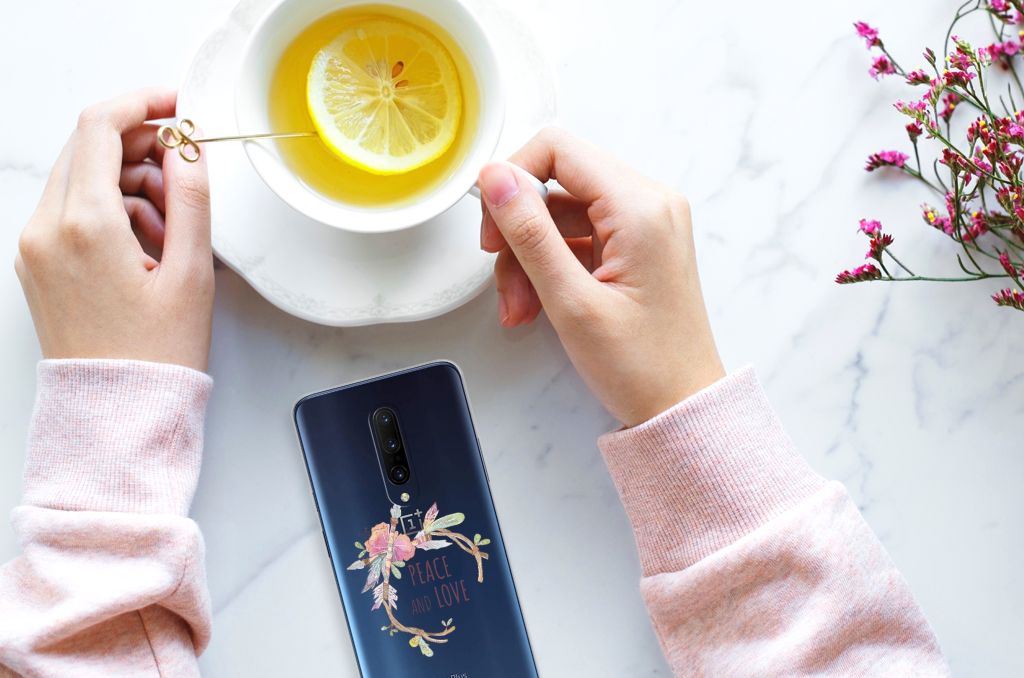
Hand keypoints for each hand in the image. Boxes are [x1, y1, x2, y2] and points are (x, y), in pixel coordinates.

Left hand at [15, 88, 213, 371]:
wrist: (117, 412)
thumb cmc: (156, 354)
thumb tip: (188, 147)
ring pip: (81, 178)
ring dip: (129, 182)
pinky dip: (110, 209)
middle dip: (141, 147)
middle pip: (88, 147)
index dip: (143, 103)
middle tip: (185, 173)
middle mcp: (47, 229)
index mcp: (85, 225)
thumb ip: (192, 198)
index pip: (101, 127)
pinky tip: (147, 244)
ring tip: (173, 228)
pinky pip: (72, 210)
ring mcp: (35, 246)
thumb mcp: (192, 272)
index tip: (176, 105)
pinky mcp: (37, 263)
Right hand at [478, 128, 723, 426]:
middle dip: (519, 230)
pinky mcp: (637, 245)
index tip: (492, 226)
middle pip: (557, 182)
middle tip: (502, 278)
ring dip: (530, 257)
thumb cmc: (642, 366)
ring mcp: (645, 224)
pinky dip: (551, 266)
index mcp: (640, 207)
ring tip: (520, 308)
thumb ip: (530, 233)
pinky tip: (537, 305)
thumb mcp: (571, 301)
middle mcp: (649, 203)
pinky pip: (578, 236)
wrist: (682, 407)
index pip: (558, 149)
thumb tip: (495, 178)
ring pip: (561, 213)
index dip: (513, 179)